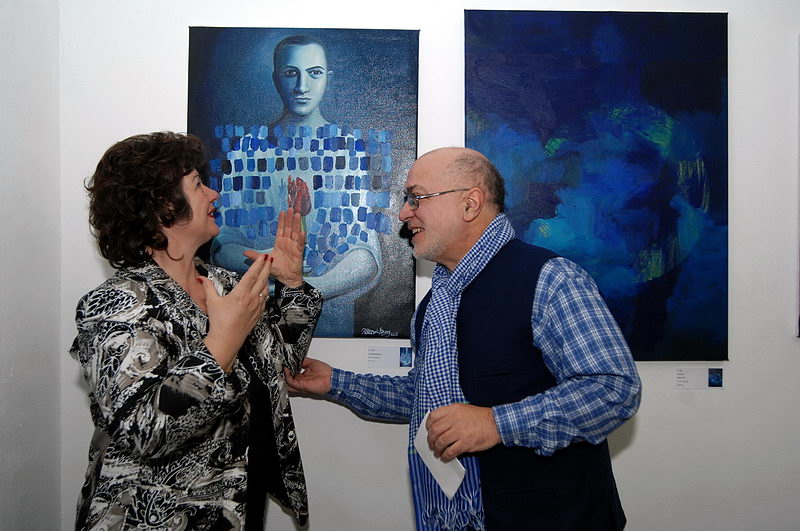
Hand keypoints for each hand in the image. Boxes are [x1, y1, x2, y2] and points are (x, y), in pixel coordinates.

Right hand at [200, 254, 271, 371]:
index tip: (263, 256)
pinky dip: (265, 291)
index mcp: (241, 294)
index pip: (252, 275)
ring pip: (265, 289)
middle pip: (262, 279)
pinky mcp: (259, 313)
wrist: (227, 339)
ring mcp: (257, 306)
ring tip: (268, 271)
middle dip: (267, 267)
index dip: (258, 264)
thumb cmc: (219, 321)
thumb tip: (201, 277)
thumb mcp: (212, 302)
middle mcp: (251, 298)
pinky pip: (264, 299)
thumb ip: (208, 288)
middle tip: (270, 258)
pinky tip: (264, 289)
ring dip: (267, 279)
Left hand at [244, 208, 304, 287]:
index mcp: (280, 243)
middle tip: (290, 209)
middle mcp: (287, 243)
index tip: (282, 212)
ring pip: (295, 233)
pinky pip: (300, 244)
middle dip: (289, 219)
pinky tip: (301, 231)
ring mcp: (294, 247)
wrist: (286, 279)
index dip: (281, 221)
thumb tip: (244, 252)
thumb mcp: (265, 261)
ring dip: (296, 224)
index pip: (281, 230)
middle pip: (288, 228)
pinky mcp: (298, 253)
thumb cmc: (277, 269)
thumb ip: (256, 256)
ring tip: (297, 215)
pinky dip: (301, 238)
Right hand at [283, 358, 331, 394]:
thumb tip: (296, 358)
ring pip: (287, 382)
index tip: (283, 364)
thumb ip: (303, 361)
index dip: (286, 369)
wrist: (331, 379)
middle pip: (287, 379)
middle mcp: (300, 380)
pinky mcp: (301, 386)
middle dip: (282, 374)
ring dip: (283, 375)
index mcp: (303, 376)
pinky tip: (286, 370)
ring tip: (281, 368)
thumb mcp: (311, 363)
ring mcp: (300, 384)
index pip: (291, 374)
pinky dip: (287, 376)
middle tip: (279, 367)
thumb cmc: (326, 372)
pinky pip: (291, 382)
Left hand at [426, 403, 501, 461]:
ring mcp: (460, 431)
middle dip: (431, 440)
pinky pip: (450, 451)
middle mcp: (454, 419)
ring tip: (438, 452)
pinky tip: (446, 457)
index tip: (429, 431)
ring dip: (437, 449)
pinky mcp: (465, 443)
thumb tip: (438, 424)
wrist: (496, 423)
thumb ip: (450, 414)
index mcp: (453, 409)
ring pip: (440, 442)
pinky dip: (445, 456)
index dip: (428, 425)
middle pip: (434, 431)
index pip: (433, 416)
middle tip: (432, 445)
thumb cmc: (480, 417)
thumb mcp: (463, 409)